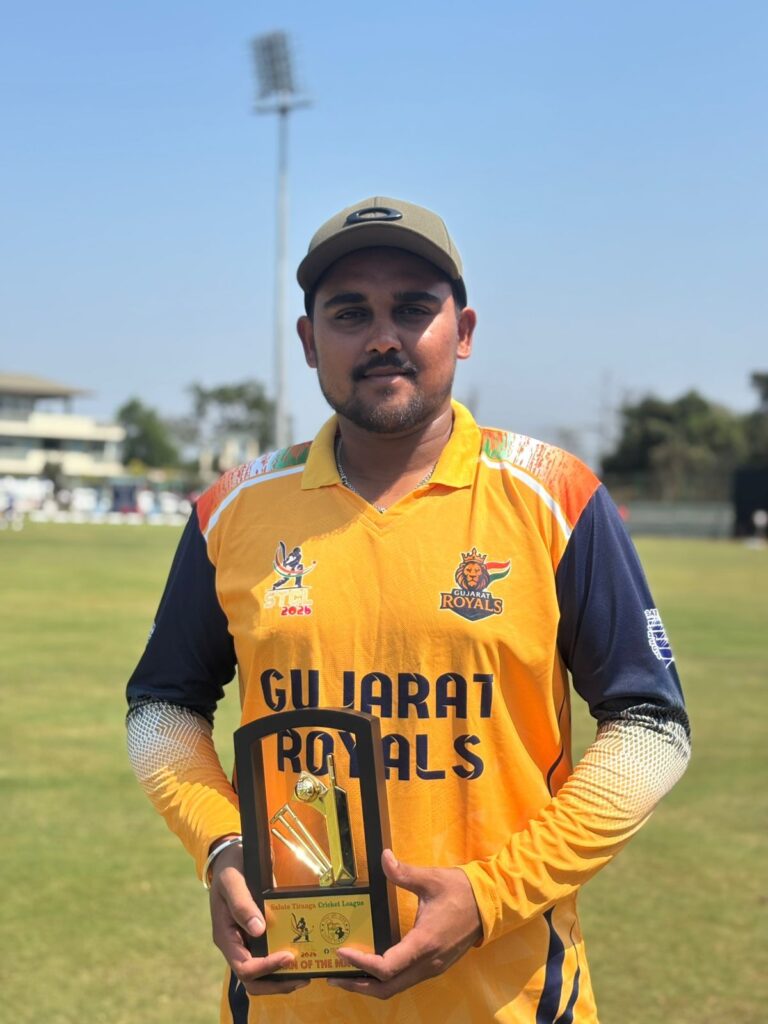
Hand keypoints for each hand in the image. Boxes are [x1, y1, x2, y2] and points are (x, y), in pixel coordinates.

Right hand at [209, 842, 309, 995]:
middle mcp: (236, 945)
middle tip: (303, 977)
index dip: (267, 968)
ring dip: (283, 977)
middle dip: (278, 983)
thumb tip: (258, 930)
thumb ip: (242, 904)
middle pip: (254, 980)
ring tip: (306, 972)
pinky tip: (303, 954)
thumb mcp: (232, 881)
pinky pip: (270, 954)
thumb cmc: (230, 868)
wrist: (231, 857)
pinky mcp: (258, 934)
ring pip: (263, 973)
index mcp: (226, 937)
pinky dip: (285, 961)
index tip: (289, 958)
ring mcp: (247, 941)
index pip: (245, 967)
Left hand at [328, 849, 481, 999]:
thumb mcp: (431, 879)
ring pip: (396, 988)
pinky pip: (405, 981)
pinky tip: (372, 968)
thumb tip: (384, 857)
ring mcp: (432, 968)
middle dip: (358, 985)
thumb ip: (404, 872)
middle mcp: (427, 963)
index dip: (361, 964)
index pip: (387, 967)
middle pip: (387, 988)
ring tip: (347, 975)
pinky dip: (385, 980)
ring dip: (370, 986)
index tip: (342, 953)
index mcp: (424, 943)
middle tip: (334, 976)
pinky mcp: (434, 966)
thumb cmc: (460, 891)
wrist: (489, 904)